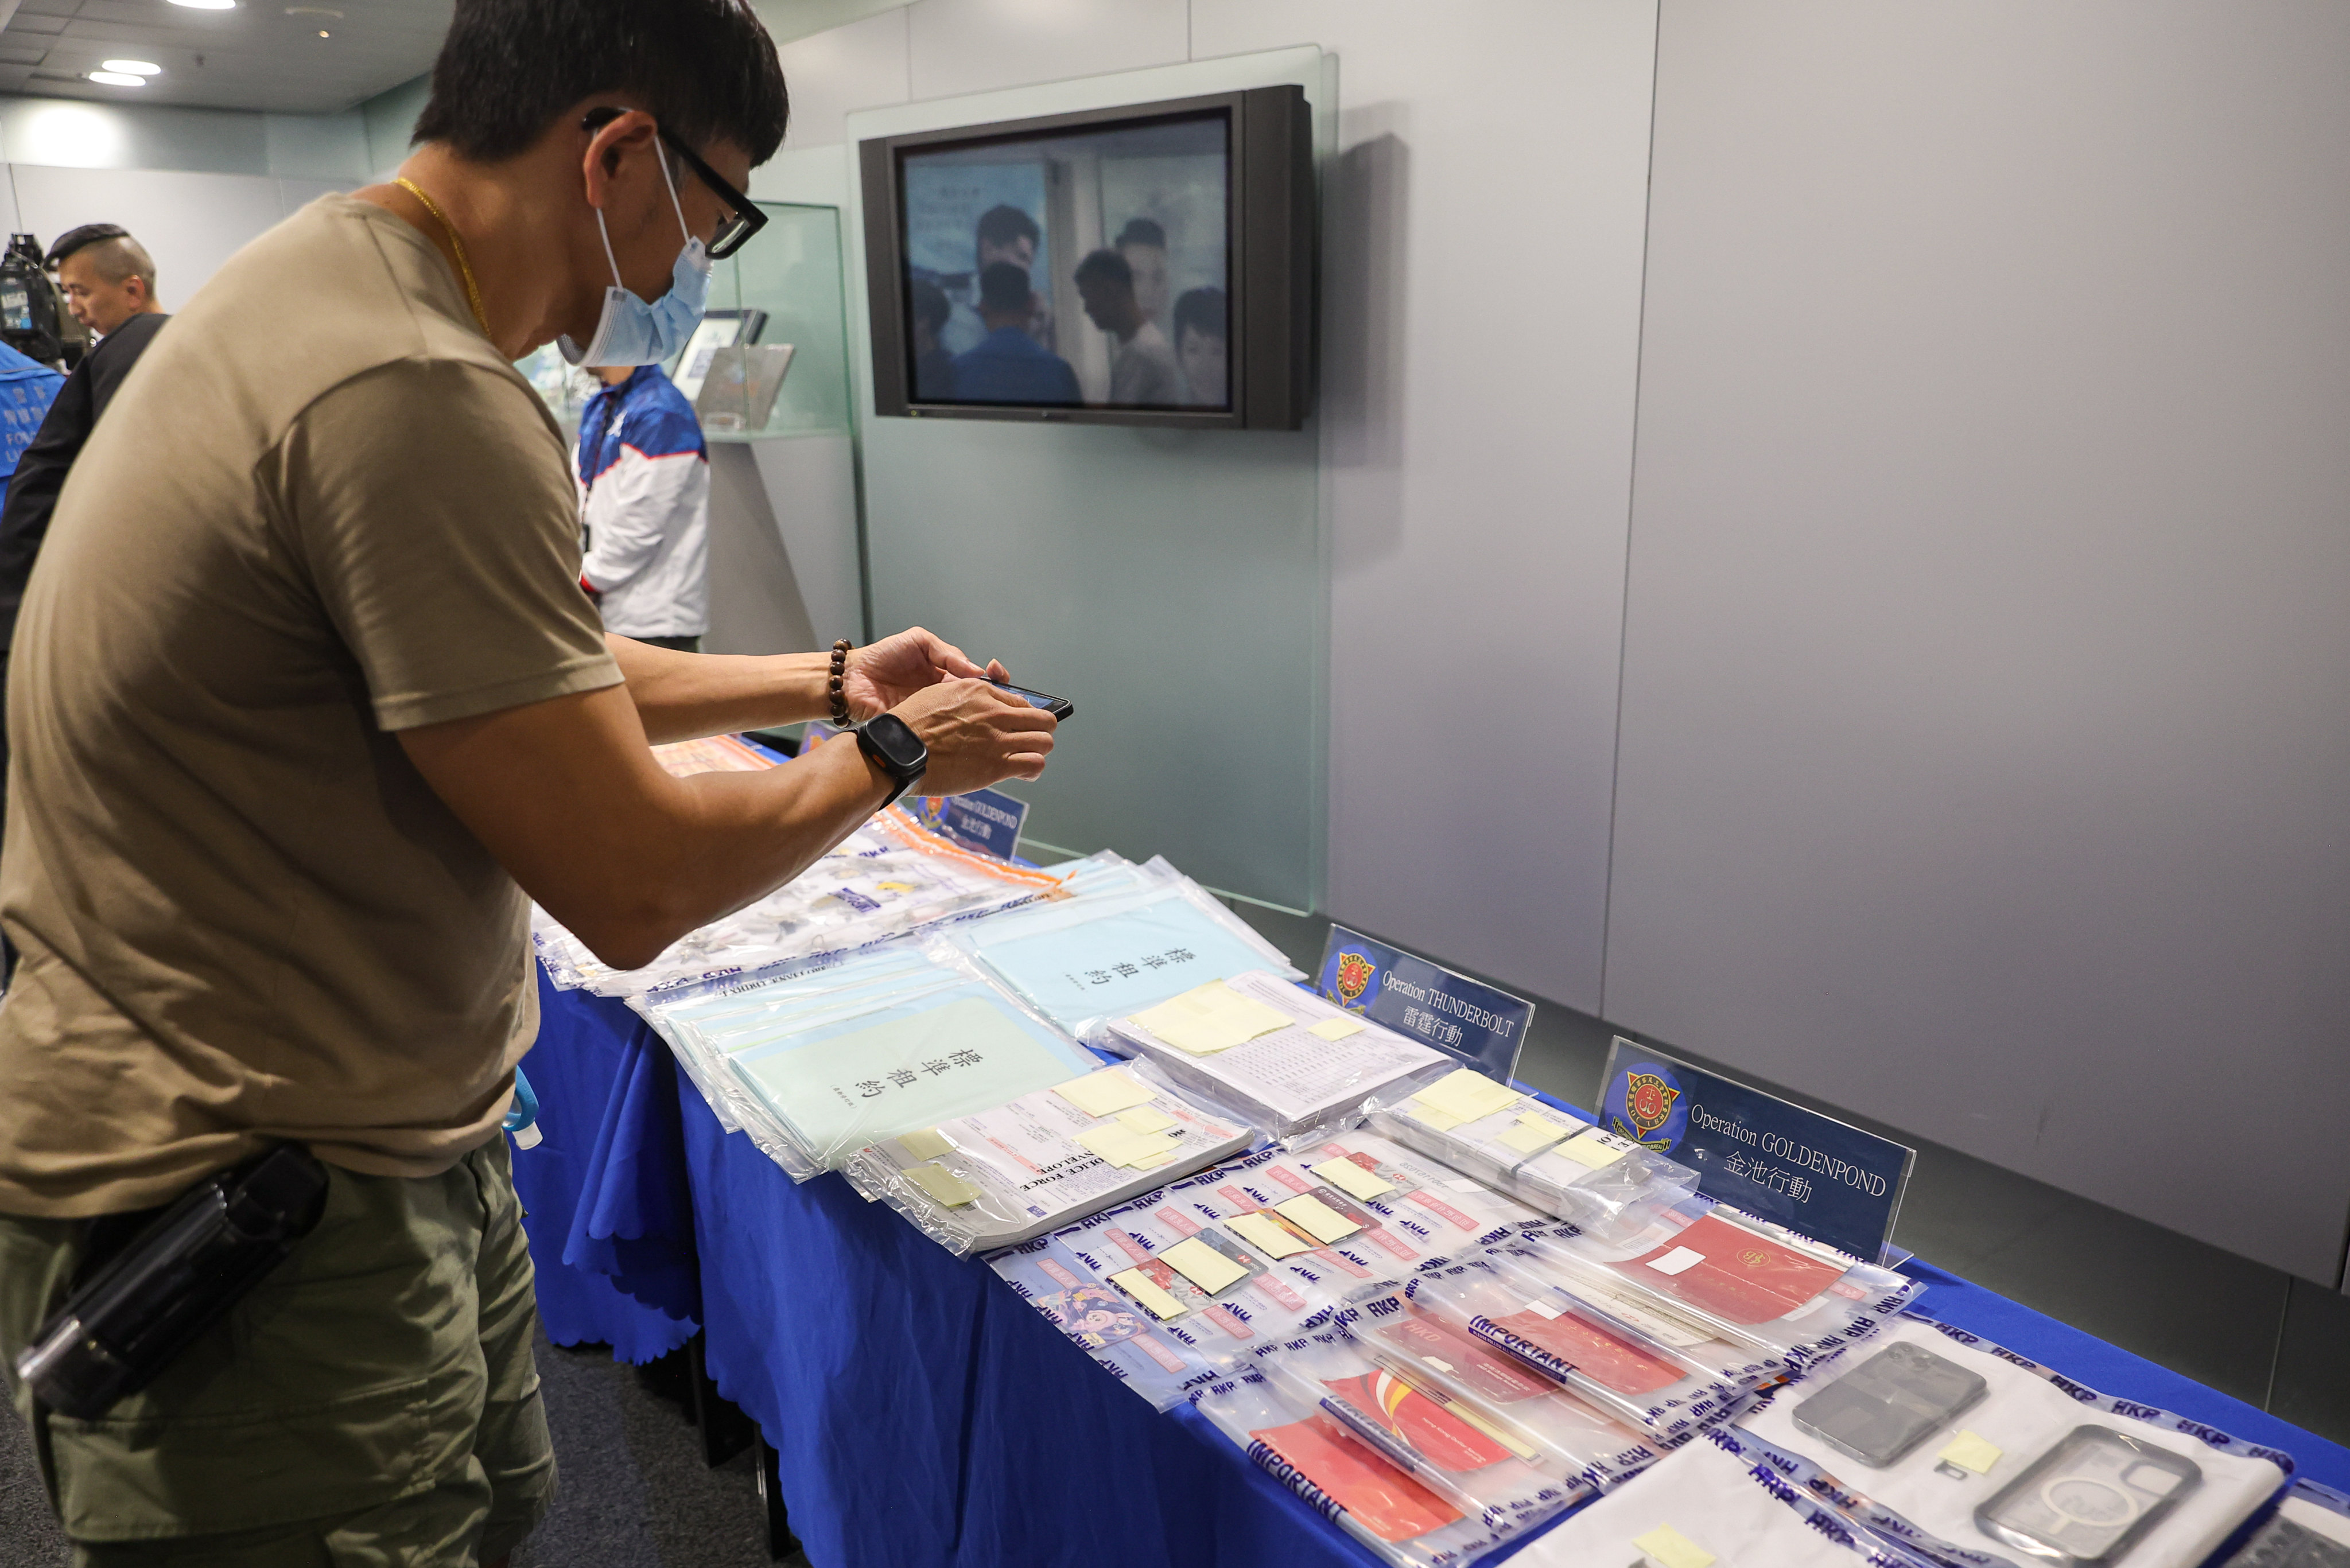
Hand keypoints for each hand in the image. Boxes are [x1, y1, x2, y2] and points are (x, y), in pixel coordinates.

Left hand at [843, 627, 1007, 719]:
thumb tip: (975, 670)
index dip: (993, 678)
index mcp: (945, 675)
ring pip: (963, 719)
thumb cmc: (881, 657)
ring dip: (977, 716)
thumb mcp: (919, 641)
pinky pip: (942, 733)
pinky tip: (964, 726)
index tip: (999, 675)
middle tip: (1000, 696)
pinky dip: (955, 732)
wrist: (850, 680)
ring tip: (988, 710)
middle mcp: (942, 696)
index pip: (977, 678)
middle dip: (992, 699)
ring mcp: (933, 714)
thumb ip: (948, 653)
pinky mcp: (921, 729)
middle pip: (975, 701)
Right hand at [888, 678, 1053, 795]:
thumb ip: (964, 700)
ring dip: (1038, 750)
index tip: (1018, 724)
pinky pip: (1035, 764)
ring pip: (1045, 741)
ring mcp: (998, 738)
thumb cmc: (910, 726)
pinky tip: (1023, 772)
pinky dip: (1033, 769)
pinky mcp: (997, 765)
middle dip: (1039, 730)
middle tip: (1030, 740)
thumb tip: (978, 709)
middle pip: (1042, 719)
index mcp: (980, 691)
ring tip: (1027, 758)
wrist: (898, 750)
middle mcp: (994, 712)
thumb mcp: (937, 695)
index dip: (1022, 715)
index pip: (1020, 701)